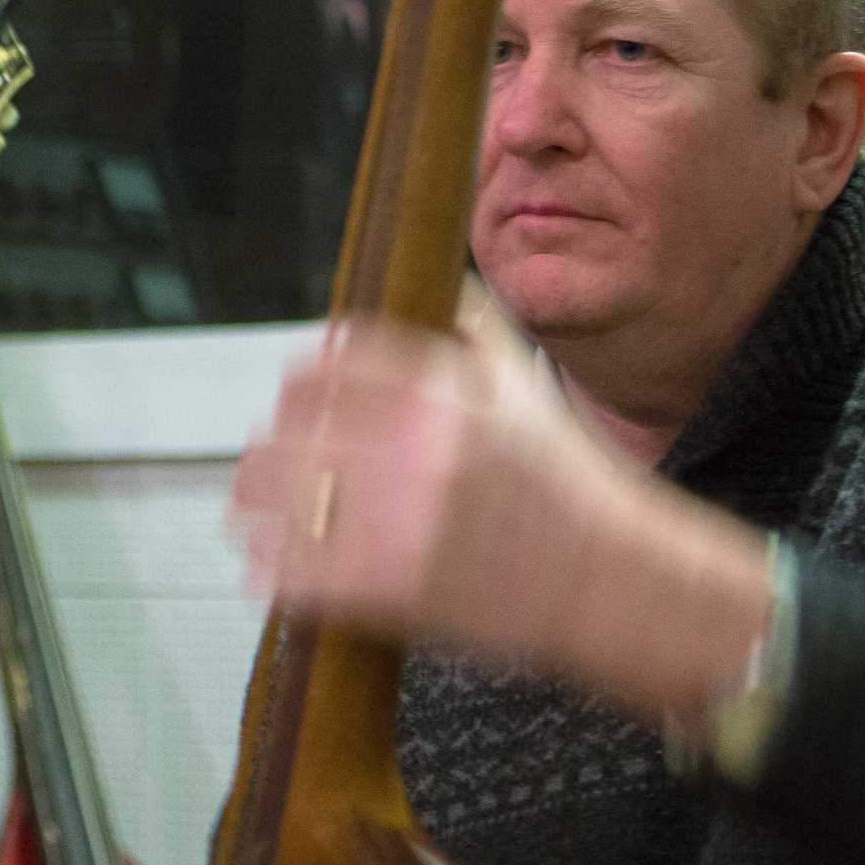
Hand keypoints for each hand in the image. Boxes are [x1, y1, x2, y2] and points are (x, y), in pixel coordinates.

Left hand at [226, 288, 768, 720]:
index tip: (290, 403)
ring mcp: (399, 513)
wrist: (615, 580)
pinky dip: (271, 570)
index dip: (298, 385)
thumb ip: (471, 332)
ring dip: (256, 508)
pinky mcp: (390, 582)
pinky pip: (294, 569)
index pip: (327, 364)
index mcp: (441, 388)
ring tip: (249, 516)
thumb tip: (433, 282)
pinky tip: (266, 570)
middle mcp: (415, 442)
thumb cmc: (570, 488)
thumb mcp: (524, 389)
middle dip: (270, 451)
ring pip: (280, 497)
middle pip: (288, 430)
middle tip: (261, 469)